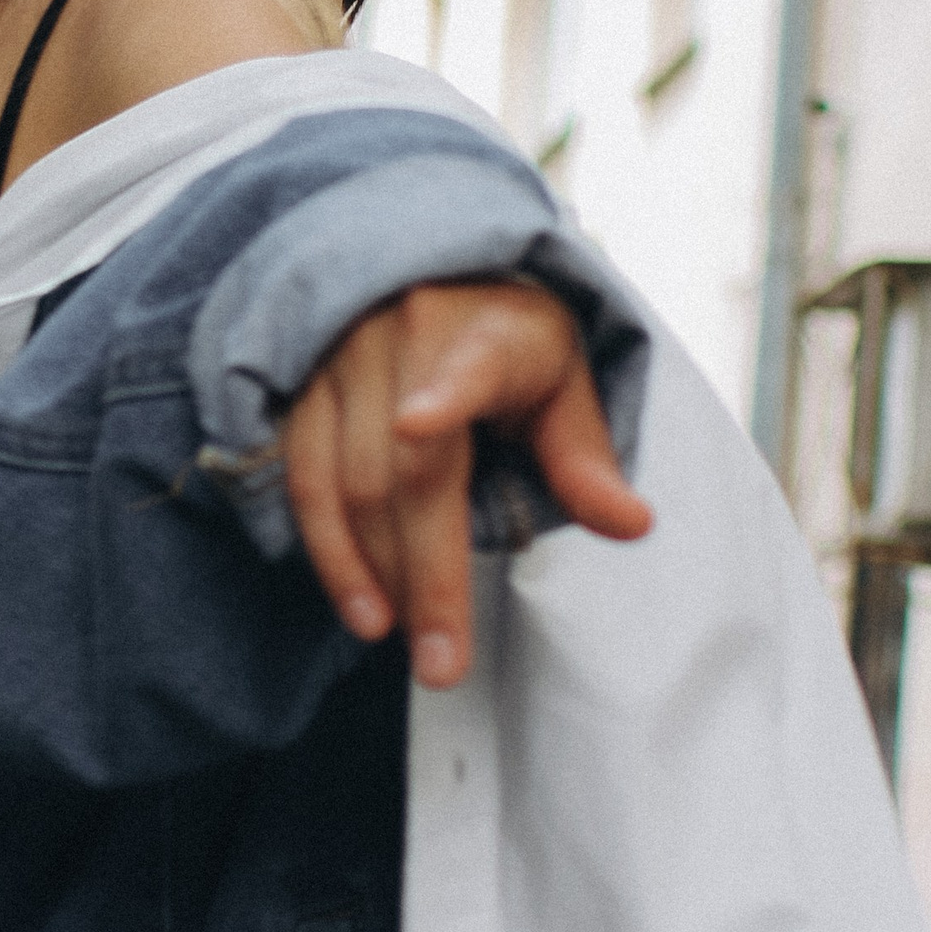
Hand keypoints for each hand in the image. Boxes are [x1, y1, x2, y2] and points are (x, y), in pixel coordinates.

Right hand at [283, 283, 652, 684]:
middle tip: (441, 662)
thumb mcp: (563, 379)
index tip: (416, 422)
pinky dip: (326, 546)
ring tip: (396, 635)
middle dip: (421, 574)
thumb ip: (584, 456)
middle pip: (403, 470)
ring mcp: (338, 361)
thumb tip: (632, 525)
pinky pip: (299, 476)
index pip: (466, 365)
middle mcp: (399, 338)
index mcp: (481, 332)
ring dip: (364, 569)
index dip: (440, 394)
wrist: (423, 268)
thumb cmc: (504, 336)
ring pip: (340, 480)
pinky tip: (357, 598)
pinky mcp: (298, 387)